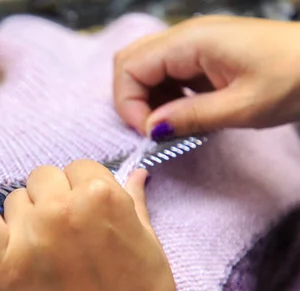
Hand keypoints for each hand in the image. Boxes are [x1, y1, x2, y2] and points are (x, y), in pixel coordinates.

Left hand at [0, 160, 176, 290]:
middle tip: (64, 234)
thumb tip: (134, 173)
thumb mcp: (150, 247)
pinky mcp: (1, 266)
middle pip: (42, 178)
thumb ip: (134, 202)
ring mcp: (29, 236)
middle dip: (53, 200)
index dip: (81, 191)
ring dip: (26, 219)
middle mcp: (62, 209)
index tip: (83, 213)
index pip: (77, 168)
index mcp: (102, 197)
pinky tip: (4, 245)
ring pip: (14, 200)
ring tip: (43, 251)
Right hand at [113, 15, 299, 139]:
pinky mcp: (202, 54)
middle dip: (130, 98)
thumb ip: (191, 117)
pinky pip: (166, 71)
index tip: (148, 133)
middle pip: (130, 61)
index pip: (130, 66)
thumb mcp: (243, 106)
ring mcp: (193, 43)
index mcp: (190, 41)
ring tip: (171, 124)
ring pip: (145, 67)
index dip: (129, 103)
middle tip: (151, 129)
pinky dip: (164, 95)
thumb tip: (151, 129)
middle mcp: (185, 36)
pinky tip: (183, 113)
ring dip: (147, 98)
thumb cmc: (295, 78)